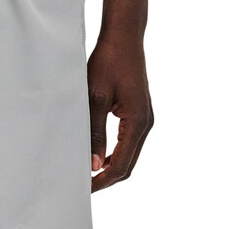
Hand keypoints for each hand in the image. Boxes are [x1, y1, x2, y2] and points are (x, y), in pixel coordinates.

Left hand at [88, 33, 153, 192]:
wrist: (124, 38)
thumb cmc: (108, 62)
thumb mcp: (95, 98)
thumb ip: (94, 133)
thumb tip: (93, 165)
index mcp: (137, 122)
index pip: (121, 164)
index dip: (102, 181)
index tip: (84, 190)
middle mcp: (145, 123)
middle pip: (128, 165)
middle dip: (106, 179)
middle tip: (83, 188)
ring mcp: (144, 119)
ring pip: (129, 156)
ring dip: (109, 168)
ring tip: (87, 175)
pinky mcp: (138, 114)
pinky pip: (128, 143)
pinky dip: (114, 155)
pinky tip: (97, 157)